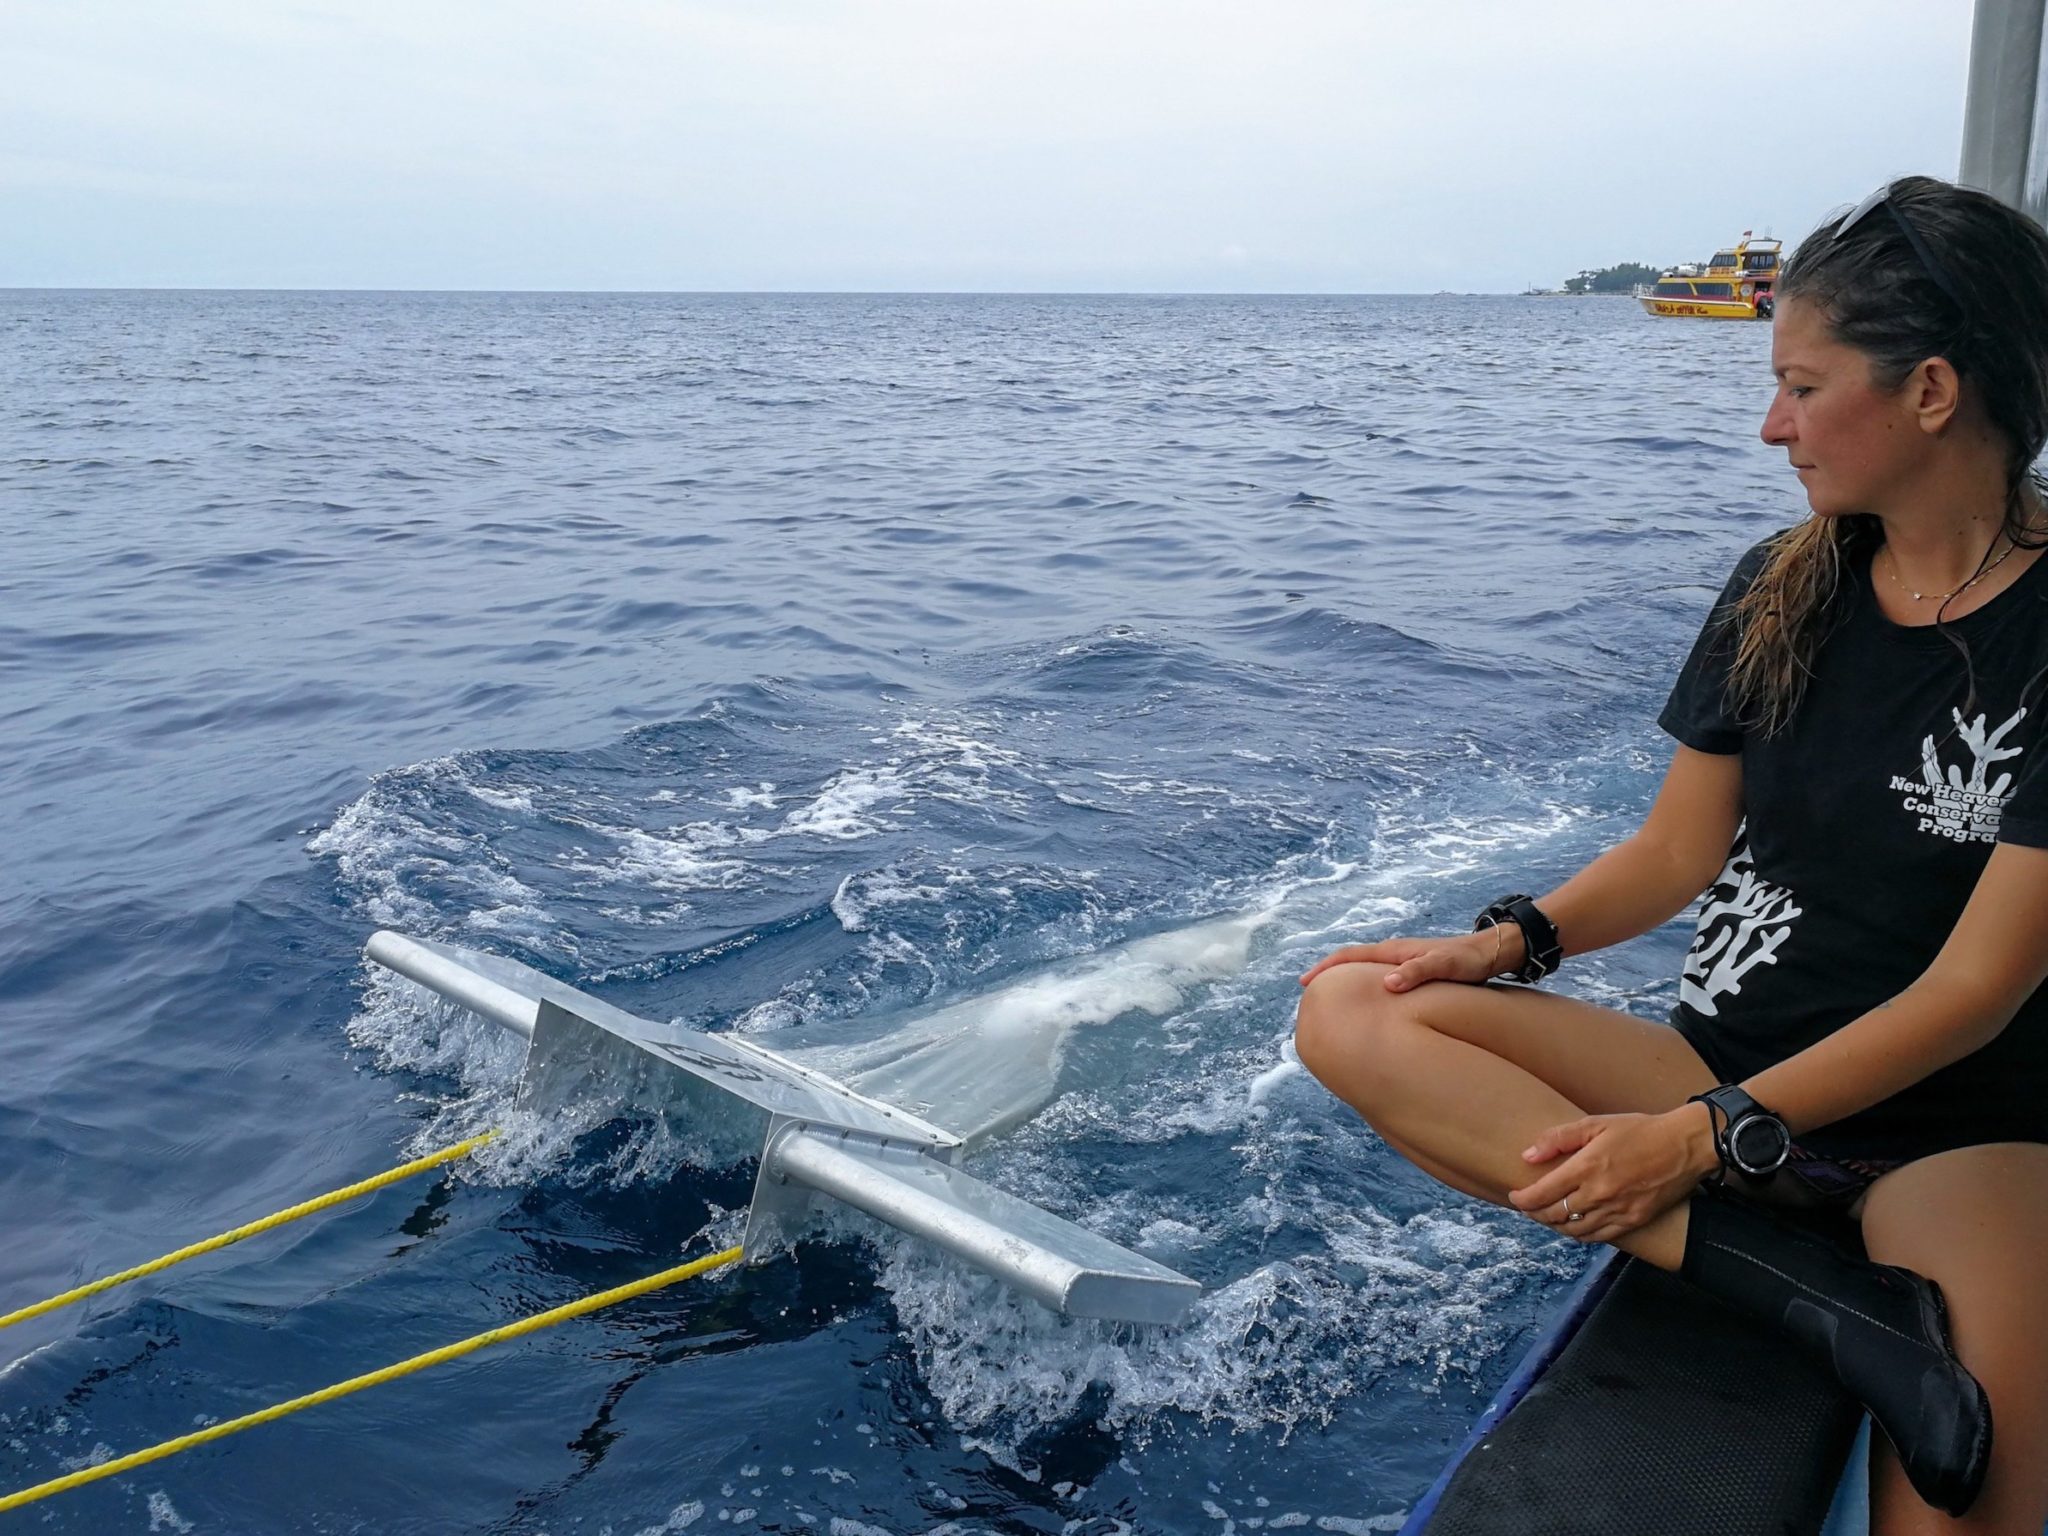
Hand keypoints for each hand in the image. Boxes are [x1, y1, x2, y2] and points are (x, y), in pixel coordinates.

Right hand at [1298, 927, 1522, 991]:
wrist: (1495, 952)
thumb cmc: (1470, 960)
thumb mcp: (1445, 966)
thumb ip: (1418, 973)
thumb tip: (1387, 984)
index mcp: (1395, 951)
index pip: (1350, 955)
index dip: (1326, 968)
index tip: (1305, 982)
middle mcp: (1396, 954)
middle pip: (1353, 962)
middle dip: (1330, 975)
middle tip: (1311, 995)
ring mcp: (1406, 963)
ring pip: (1367, 972)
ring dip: (1348, 983)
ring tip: (1334, 1002)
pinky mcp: (1416, 972)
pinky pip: (1382, 980)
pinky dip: (1367, 989)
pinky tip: (1372, 1004)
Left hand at [1508, 1104, 1718, 1243]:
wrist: (1685, 1146)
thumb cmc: (1640, 1130)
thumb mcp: (1596, 1123)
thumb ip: (1559, 1138)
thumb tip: (1528, 1155)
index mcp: (1587, 1167)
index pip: (1542, 1194)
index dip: (1522, 1200)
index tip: (1515, 1197)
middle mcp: (1599, 1194)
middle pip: (1554, 1215)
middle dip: (1535, 1214)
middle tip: (1528, 1207)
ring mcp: (1618, 1211)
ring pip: (1574, 1230)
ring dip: (1555, 1226)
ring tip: (1548, 1216)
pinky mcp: (1634, 1221)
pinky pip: (1599, 1236)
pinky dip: (1580, 1234)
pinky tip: (1575, 1225)